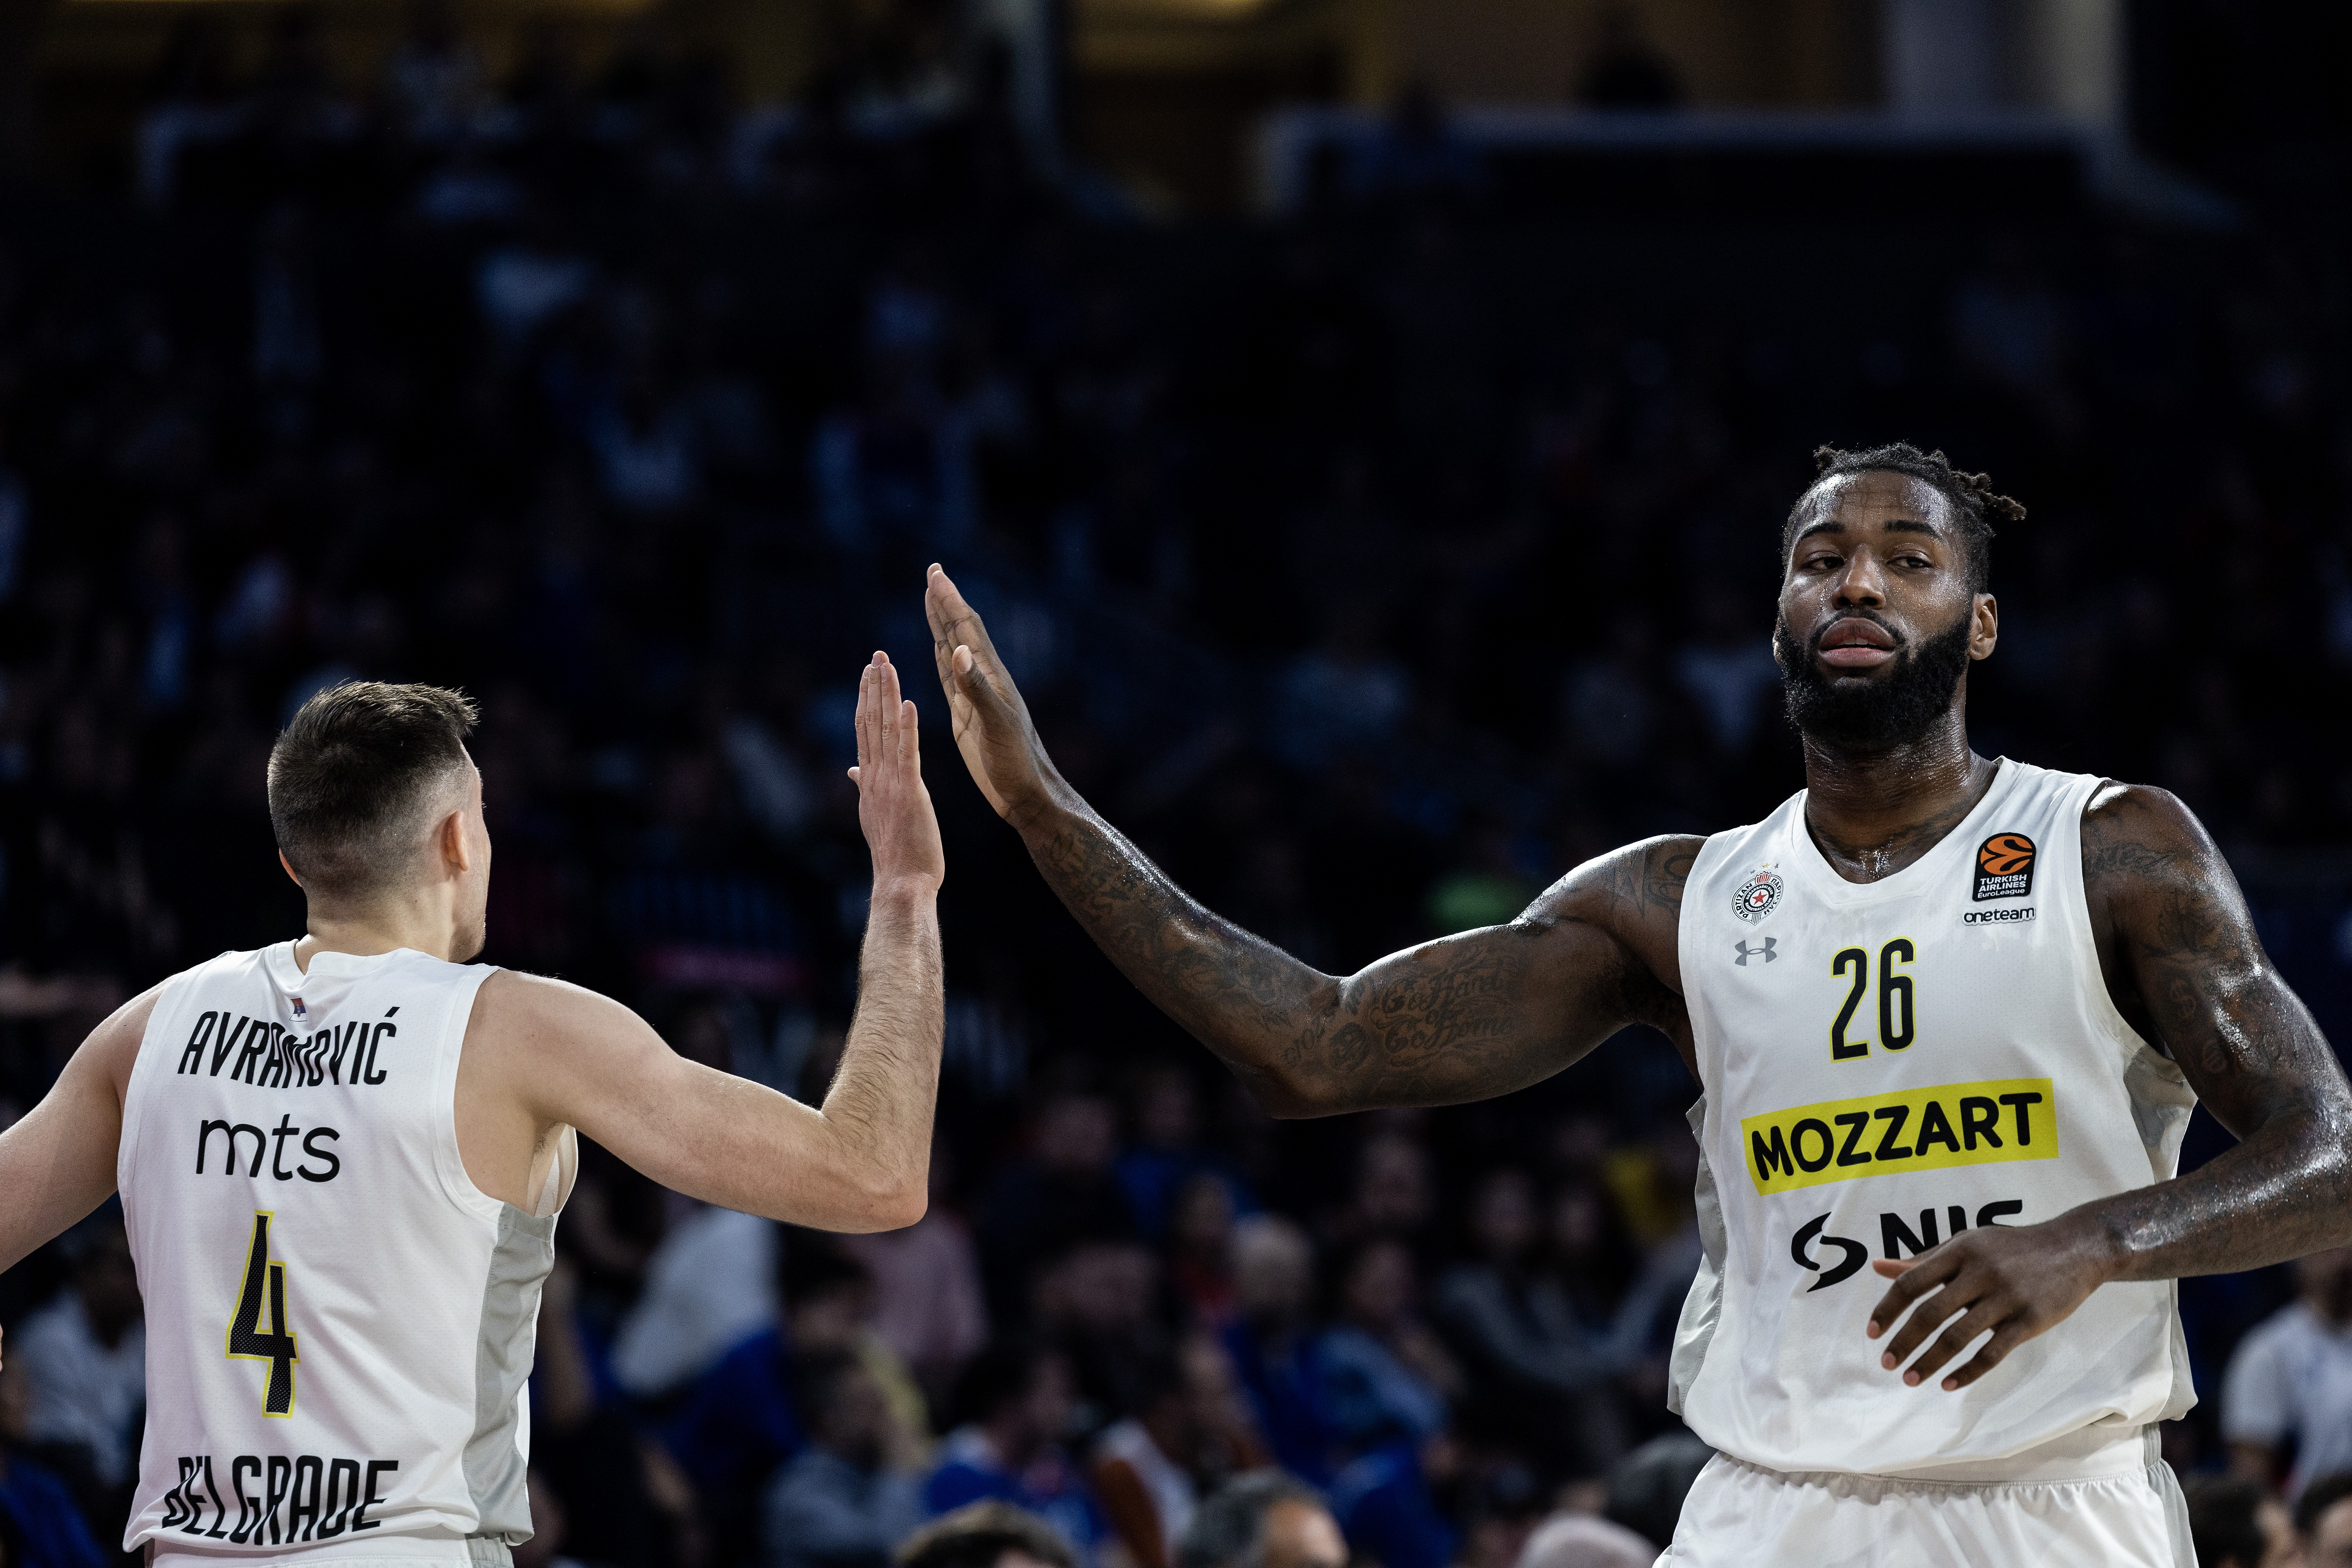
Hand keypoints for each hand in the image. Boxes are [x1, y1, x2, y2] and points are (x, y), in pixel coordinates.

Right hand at [847, 652, 944, 895]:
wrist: (900, 883)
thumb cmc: (895, 853)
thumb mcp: (874, 814)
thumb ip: (864, 787)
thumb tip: (852, 769)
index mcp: (869, 781)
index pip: (865, 732)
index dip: (865, 700)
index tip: (867, 674)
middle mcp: (874, 777)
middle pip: (870, 723)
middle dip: (873, 688)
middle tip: (875, 656)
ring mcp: (890, 784)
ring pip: (886, 731)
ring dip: (886, 696)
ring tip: (886, 666)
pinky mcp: (910, 792)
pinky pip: (908, 754)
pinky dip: (908, 728)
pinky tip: (909, 703)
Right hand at [923, 564, 1058, 825]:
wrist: (1026, 792)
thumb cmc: (1016, 762)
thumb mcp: (996, 725)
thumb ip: (976, 689)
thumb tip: (957, 651)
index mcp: (990, 677)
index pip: (966, 629)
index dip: (949, 601)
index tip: (935, 574)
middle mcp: (983, 680)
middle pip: (959, 632)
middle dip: (945, 602)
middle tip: (933, 572)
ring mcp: (974, 695)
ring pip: (953, 649)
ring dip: (942, 624)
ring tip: (932, 599)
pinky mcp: (966, 714)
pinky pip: (950, 677)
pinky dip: (942, 656)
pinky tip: (940, 647)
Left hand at [1865, 1217, 2112, 1390]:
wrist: (2073, 1248)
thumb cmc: (2010, 1248)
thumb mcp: (1966, 1243)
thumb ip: (1923, 1259)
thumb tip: (1877, 1267)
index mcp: (1960, 1250)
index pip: (1912, 1282)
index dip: (1888, 1309)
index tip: (1872, 1332)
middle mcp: (1981, 1272)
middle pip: (1931, 1313)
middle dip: (1904, 1342)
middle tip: (1885, 1363)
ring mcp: (2006, 1297)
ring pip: (1958, 1337)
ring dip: (1930, 1362)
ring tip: (1910, 1379)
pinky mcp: (2030, 1320)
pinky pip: (1992, 1353)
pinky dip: (1968, 1372)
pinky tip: (1948, 1384)